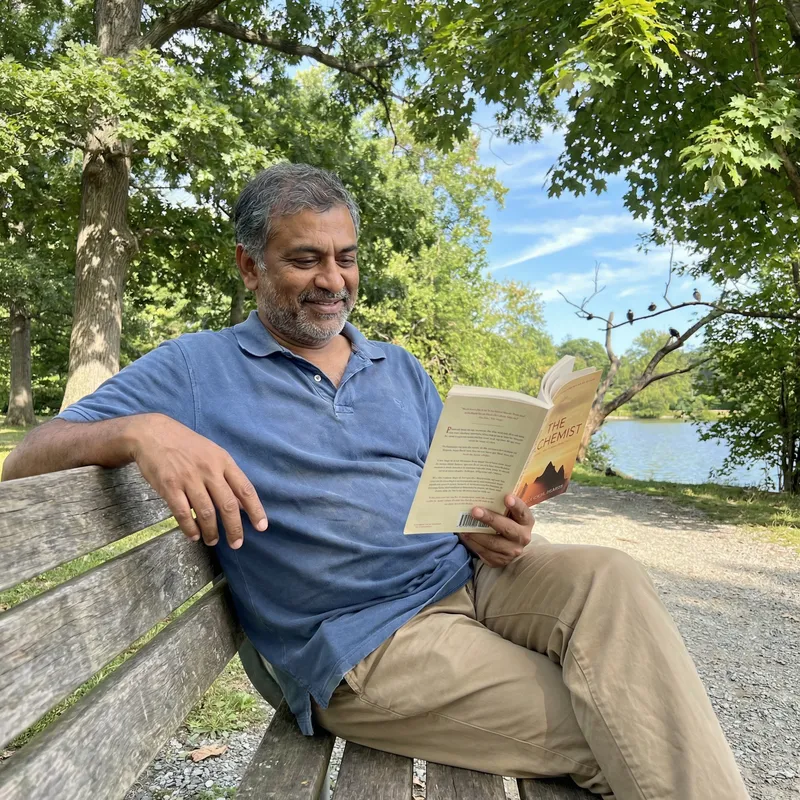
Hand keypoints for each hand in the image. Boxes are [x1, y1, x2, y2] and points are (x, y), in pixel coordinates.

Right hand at [128, 414, 266, 548]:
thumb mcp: (213, 454)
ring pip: (206, 512)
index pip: (245, 489)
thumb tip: (242, 504)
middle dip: (234, 528)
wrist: (153, 434)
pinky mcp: (169, 486)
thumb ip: (227, 477)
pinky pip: (183, 513)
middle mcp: (209, 470)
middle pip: (227, 505)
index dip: (255, 510)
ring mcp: (189, 478)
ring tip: (213, 541)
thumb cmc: (187, 445)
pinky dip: (190, 528)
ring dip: (211, 531)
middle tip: (237, 543)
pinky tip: (194, 535)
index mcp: (223, 461)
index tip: (261, 527)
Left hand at [459, 494, 533, 567]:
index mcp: (526, 521)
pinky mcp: (500, 560)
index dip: (516, 505)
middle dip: (489, 519)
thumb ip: (501, 505)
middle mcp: (522, 537)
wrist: (510, 545)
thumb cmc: (507, 522)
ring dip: (476, 533)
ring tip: (463, 525)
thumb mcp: (510, 513)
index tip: (506, 497)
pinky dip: (473, 543)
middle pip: (506, 528)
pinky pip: (484, 552)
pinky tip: (465, 535)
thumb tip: (482, 493)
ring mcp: (512, 551)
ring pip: (492, 542)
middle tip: (474, 511)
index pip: (522, 512)